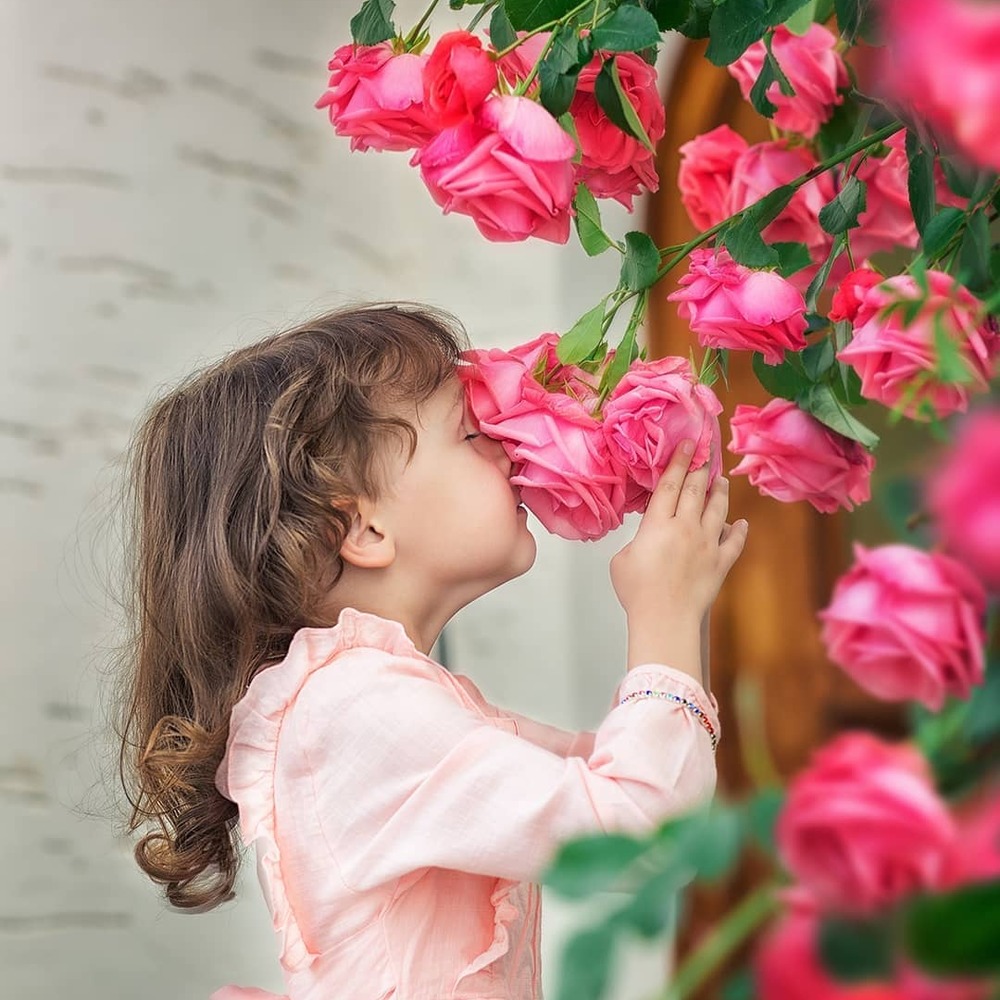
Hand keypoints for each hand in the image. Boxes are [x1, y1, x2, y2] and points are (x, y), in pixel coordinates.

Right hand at [610, 439, 747, 628]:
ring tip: (721, 481)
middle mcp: (686, 528)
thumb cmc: (637, 592)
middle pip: (696, 490)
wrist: (665, 619)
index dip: (679, 461)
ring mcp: (707, 545)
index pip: (670, 485)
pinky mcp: (720, 564)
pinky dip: (739, 532)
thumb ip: (637, 540)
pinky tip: (741, 524)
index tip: (688, 445)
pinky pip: (734, 543)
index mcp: (658, 524)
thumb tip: (649, 539)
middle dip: (701, 467)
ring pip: (718, 509)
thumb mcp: (621, 559)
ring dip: (720, 492)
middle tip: (707, 452)